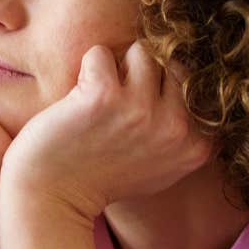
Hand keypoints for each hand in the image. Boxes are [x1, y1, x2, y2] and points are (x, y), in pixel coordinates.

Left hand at [0, 39, 214, 221]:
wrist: (52, 197)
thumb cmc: (102, 179)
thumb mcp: (162, 166)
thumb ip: (185, 131)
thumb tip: (194, 75)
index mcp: (196, 145)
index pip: (193, 84)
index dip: (163, 89)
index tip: (137, 116)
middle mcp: (175, 128)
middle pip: (169, 63)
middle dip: (142, 75)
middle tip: (115, 106)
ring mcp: (142, 111)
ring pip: (140, 51)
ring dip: (116, 68)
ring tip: (99, 99)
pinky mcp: (104, 96)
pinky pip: (101, 53)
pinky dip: (86, 68)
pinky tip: (78, 100)